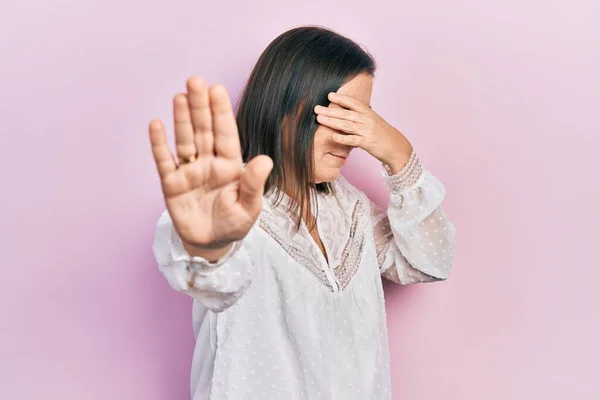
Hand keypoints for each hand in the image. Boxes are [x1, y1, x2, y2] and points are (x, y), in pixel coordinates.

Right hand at [149, 77, 272, 249]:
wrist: (211, 243)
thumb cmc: (233, 223)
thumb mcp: (249, 208)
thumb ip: (254, 184)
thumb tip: (265, 160)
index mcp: (231, 165)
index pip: (226, 135)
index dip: (221, 113)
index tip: (217, 89)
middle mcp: (209, 163)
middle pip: (204, 130)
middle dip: (200, 106)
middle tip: (195, 80)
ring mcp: (189, 171)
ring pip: (185, 140)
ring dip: (182, 119)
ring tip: (180, 96)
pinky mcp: (171, 184)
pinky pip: (164, 161)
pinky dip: (159, 144)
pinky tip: (156, 125)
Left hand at [314, 92, 412, 172]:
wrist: (396, 146)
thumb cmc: (382, 133)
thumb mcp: (373, 120)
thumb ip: (360, 115)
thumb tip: (345, 111)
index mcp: (368, 113)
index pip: (353, 103)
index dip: (341, 98)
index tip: (329, 95)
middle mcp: (367, 120)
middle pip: (345, 114)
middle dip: (329, 111)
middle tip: (316, 108)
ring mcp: (367, 131)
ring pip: (346, 125)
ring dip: (331, 122)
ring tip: (319, 119)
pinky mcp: (367, 143)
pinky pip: (352, 140)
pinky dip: (342, 138)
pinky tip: (333, 136)